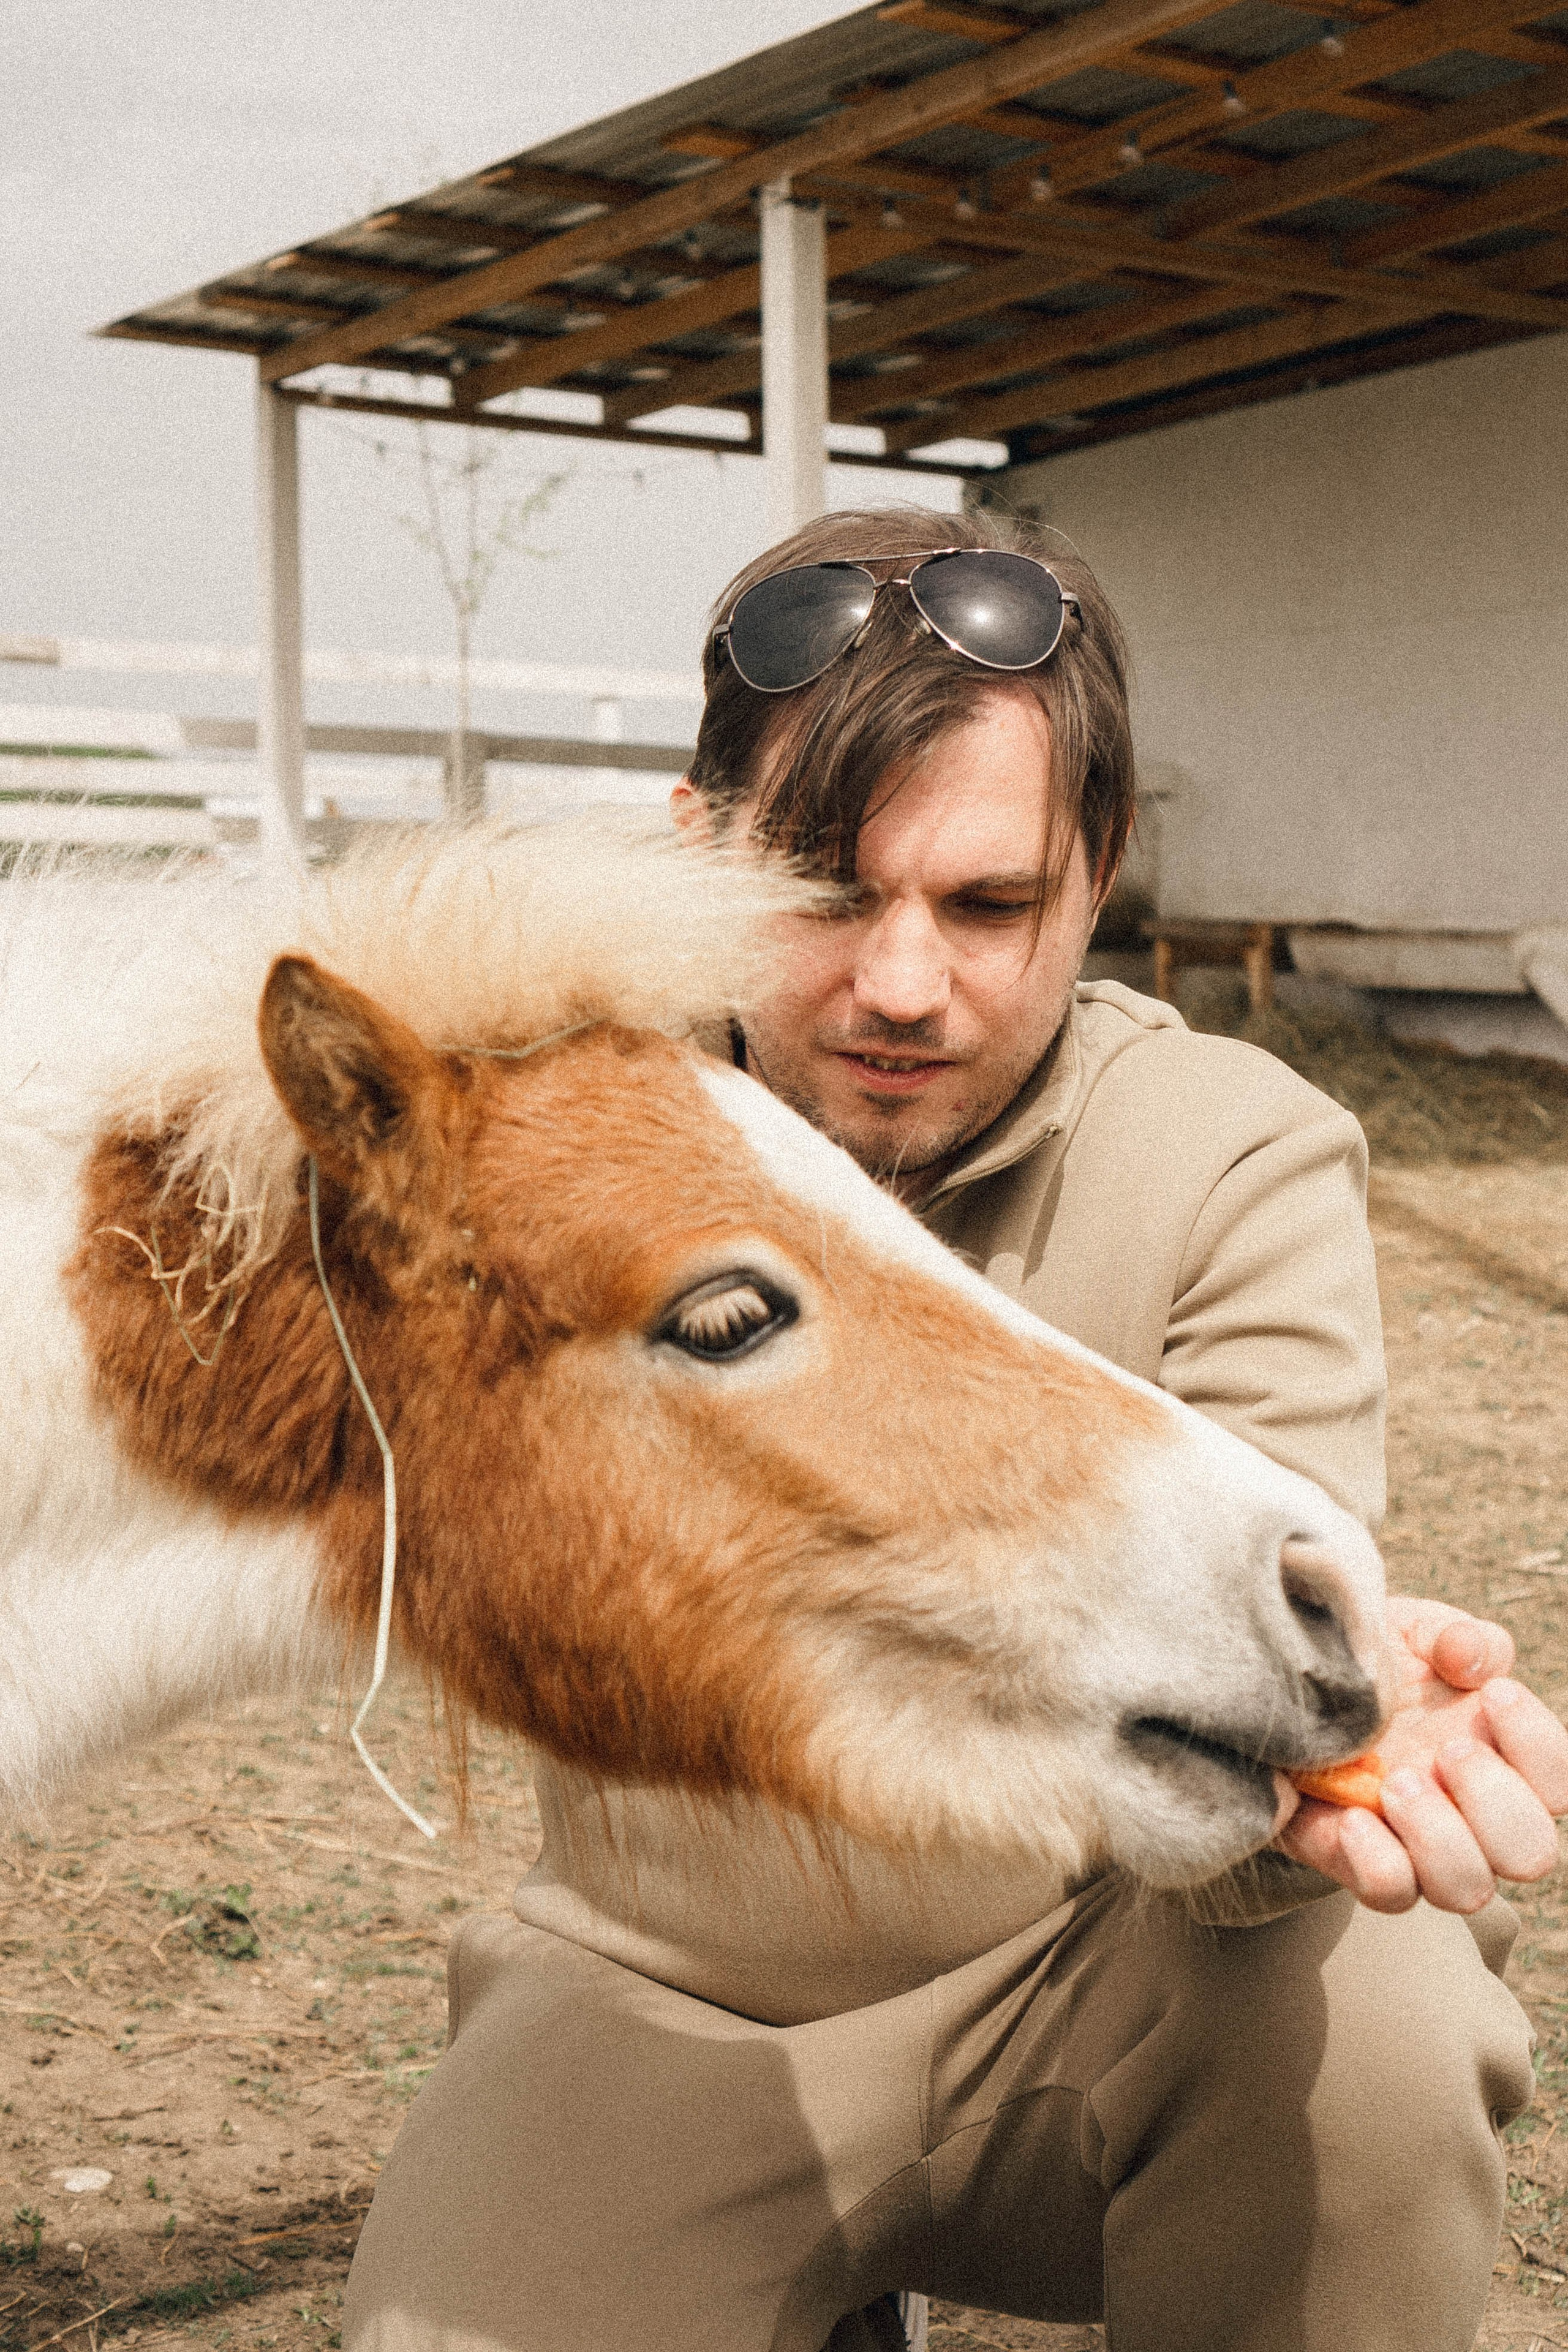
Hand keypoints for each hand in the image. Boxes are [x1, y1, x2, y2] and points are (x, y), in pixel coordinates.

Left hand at [1274, 1597, 1567, 1913]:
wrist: (1286, 1695)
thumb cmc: (1368, 1665)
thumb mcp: (1410, 1631)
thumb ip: (1453, 1636)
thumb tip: (1471, 1659)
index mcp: (1501, 1757)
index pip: (1559, 1777)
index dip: (1538, 1743)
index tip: (1491, 1695)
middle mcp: (1473, 1816)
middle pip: (1531, 1851)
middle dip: (1493, 1800)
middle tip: (1446, 1750)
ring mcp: (1420, 1850)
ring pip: (1468, 1889)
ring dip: (1438, 1837)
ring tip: (1394, 1783)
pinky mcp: (1360, 1865)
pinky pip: (1392, 1893)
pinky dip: (1378, 1861)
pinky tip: (1351, 1817)